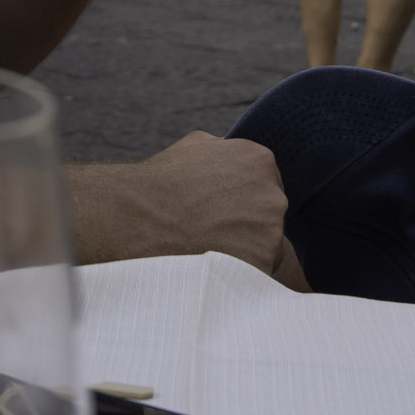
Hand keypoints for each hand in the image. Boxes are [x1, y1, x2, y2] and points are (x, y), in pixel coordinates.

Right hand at [73, 132, 305, 287]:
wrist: (142, 218)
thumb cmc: (164, 181)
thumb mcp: (195, 146)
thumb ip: (223, 151)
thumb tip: (229, 155)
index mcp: (259, 160)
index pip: (265, 181)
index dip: (242, 196)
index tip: (222, 208)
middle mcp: (273, 192)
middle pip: (269, 211)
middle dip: (247, 220)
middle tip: (214, 229)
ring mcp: (272, 228)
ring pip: (266, 241)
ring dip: (246, 246)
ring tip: (211, 246)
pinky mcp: (265, 260)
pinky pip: (260, 268)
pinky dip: (242, 269)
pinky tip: (214, 262)